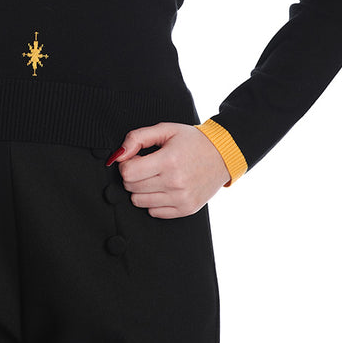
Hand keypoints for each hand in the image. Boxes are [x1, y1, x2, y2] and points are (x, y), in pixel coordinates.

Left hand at [108, 122, 230, 217]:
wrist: (222, 155)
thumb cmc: (193, 141)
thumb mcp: (166, 130)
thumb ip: (137, 138)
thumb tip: (119, 155)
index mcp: (168, 161)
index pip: (128, 173)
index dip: (126, 164)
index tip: (135, 158)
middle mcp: (175, 183)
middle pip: (131, 188)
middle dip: (132, 175)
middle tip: (145, 166)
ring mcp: (181, 199)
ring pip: (139, 202)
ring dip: (141, 189)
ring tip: (154, 177)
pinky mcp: (186, 209)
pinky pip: (154, 212)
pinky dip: (154, 201)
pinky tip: (163, 187)